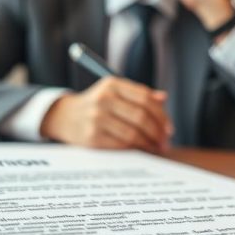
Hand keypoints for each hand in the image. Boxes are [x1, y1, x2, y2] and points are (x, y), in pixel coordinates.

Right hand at [40, 77, 173, 152]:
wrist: (65, 117)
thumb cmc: (96, 105)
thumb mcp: (114, 92)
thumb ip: (138, 95)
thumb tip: (163, 99)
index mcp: (112, 84)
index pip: (145, 98)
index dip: (161, 115)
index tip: (169, 128)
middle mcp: (104, 98)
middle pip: (141, 116)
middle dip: (158, 132)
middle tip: (165, 142)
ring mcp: (96, 118)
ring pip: (133, 133)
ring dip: (149, 143)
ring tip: (156, 147)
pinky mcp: (92, 136)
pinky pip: (121, 144)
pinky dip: (135, 149)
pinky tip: (141, 150)